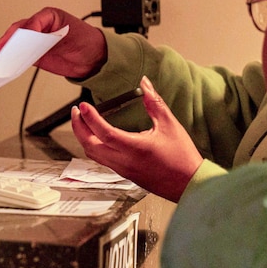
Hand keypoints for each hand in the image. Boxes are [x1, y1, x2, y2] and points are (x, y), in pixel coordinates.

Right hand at [0, 7, 106, 78]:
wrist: (94, 58)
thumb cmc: (85, 38)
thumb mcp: (67, 29)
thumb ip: (46, 30)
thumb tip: (27, 34)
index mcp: (45, 17)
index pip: (25, 25)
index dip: (15, 35)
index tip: (7, 43)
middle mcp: (38, 29)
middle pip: (14, 35)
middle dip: (1, 43)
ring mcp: (35, 43)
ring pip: (12, 46)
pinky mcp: (34, 56)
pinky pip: (17, 57)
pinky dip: (5, 59)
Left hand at [69, 76, 202, 201]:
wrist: (189, 184)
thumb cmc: (182, 157)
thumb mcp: (170, 125)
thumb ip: (154, 103)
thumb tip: (145, 83)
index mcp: (134, 148)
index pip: (104, 132)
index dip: (90, 118)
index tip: (83, 105)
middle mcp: (123, 161)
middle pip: (90, 145)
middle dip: (78, 127)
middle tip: (77, 111)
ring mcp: (121, 169)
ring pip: (92, 154)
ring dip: (83, 137)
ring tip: (82, 122)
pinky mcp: (123, 174)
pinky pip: (100, 159)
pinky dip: (93, 146)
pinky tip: (96, 137)